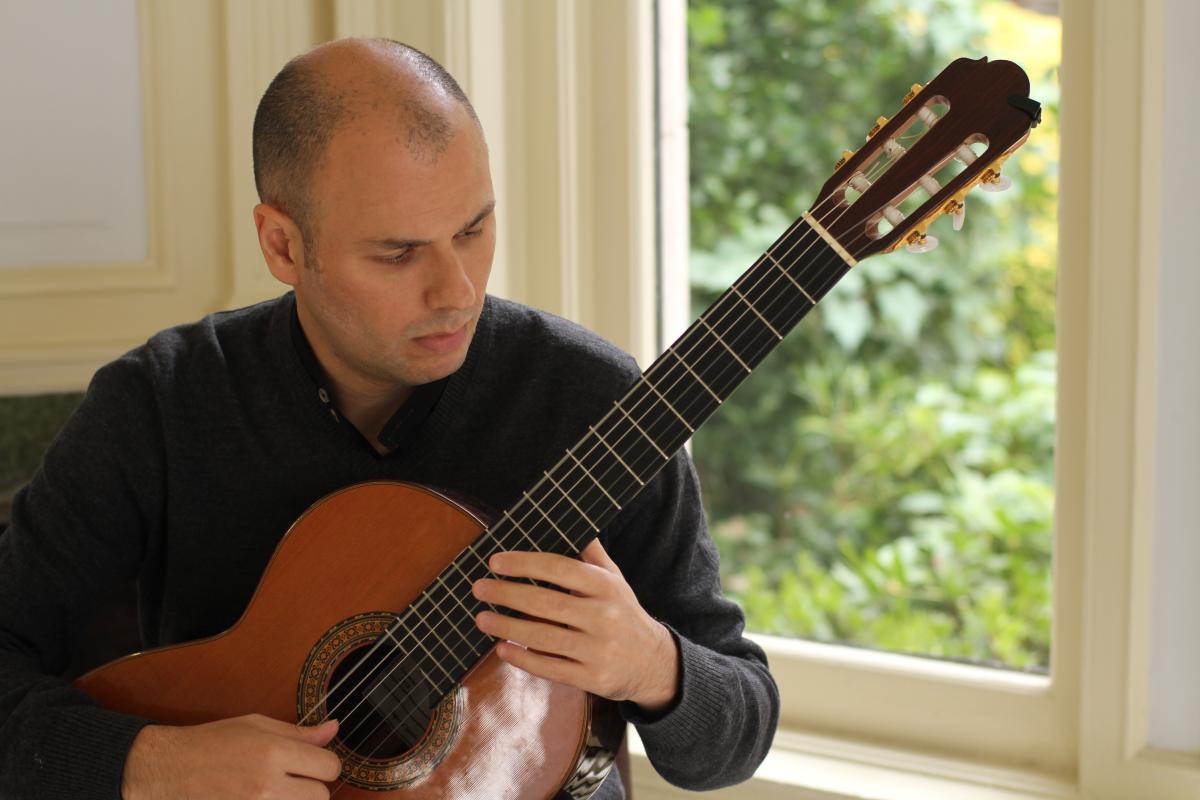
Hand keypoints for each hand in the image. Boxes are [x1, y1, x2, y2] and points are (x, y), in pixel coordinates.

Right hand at [121, 714, 341, 799]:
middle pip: (320, 798)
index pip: (329, 767)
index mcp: (273, 752)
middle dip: (311, 789)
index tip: (312, 765)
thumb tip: (334, 728)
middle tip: (291, 782)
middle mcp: (266, 785)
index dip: (325, 765)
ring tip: (275, 793)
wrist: (165, 770)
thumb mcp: (256, 726)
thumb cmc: (211, 743)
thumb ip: (299, 733)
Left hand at [472, 539, 679, 713]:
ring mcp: (597, 649)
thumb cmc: (624, 613)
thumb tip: (570, 522)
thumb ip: (592, 555)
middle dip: (508, 594)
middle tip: (479, 588)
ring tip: (482, 619)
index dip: (526, 563)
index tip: (496, 562)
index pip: (560, 569)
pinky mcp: (591, 678)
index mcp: (606, 586)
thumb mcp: (615, 580)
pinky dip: (523, 659)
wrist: (652, 663)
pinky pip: (550, 668)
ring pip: (544, 637)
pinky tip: (502, 649)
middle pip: (546, 603)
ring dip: (507, 627)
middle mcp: (604, 616)